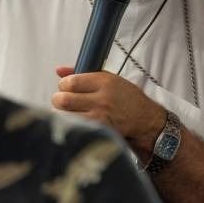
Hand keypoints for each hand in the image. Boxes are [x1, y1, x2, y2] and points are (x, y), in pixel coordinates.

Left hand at [52, 66, 166, 154]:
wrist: (145, 120)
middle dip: (58, 100)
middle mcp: (102, 99)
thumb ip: (83, 74)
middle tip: (63, 101)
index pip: (70, 82)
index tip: (66, 88)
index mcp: (104, 82)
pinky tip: (74, 123)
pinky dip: (69, 125)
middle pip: (63, 100)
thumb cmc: (126, 98)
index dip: (63, 85)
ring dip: (62, 114)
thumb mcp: (110, 79)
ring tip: (68, 113)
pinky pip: (74, 128)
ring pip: (65, 116)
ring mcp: (100, 118)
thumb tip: (58, 70)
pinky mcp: (100, 132)